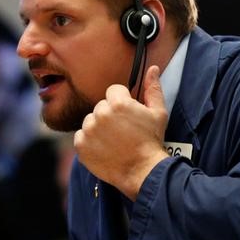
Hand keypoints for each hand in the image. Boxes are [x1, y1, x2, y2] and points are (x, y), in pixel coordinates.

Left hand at [74, 65, 168, 199]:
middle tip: (122, 130)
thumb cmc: (151, 141)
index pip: (113, 91)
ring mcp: (89, 130)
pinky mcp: (81, 145)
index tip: (128, 115)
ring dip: (98, 128)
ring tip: (113, 141)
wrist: (142, 171)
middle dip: (110, 115)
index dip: (122, 102)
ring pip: (90, 121)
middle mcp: (100, 114)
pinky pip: (81, 136)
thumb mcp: (158, 113)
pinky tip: (104, 149)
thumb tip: (152, 68)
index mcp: (118, 103)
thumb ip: (153, 88)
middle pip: (101, 106)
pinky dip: (89, 142)